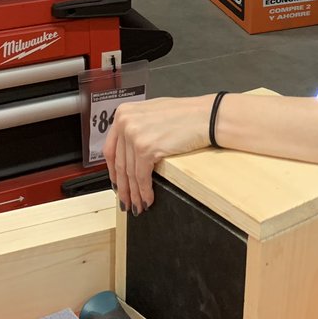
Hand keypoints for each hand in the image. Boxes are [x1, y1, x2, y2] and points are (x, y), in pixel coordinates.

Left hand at [104, 95, 211, 213]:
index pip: (111, 149)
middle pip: (120, 163)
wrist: (206, 117)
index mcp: (123, 113)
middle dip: (123, 187)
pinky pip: (142, 176)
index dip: (113, 171)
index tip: (117, 183)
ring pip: (130, 173)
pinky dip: (144, 191)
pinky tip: (148, 199)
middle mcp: (124, 122)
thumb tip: (128, 151)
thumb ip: (137, 128)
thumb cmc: (187, 115)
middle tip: (125, 200)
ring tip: (138, 205)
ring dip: (134, 193)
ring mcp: (134, 135)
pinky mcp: (146, 148)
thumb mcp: (152, 115)